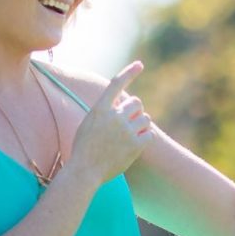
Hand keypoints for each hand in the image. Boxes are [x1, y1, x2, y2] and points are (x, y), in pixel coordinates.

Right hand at [66, 62, 152, 183]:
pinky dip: (144, 138)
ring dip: (140, 125)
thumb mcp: (89, 123)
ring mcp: (126, 131)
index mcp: (100, 109)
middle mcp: (114, 117)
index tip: (140, 65)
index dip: (129, 73)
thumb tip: (124, 104)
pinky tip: (133, 145)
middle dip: (134, 111)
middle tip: (127, 123)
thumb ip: (105, 112)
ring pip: (145, 119)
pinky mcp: (136, 145)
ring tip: (128, 137)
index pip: (116, 85)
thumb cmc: (84, 148)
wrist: (85, 170)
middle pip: (137, 103)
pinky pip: (149, 134)